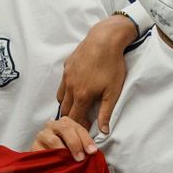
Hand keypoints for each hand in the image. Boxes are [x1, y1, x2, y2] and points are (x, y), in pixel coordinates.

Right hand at [32, 117, 97, 160]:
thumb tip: (92, 152)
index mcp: (65, 123)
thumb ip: (83, 146)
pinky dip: (50, 158)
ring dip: (63, 151)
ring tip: (68, 161)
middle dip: (75, 144)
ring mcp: (42, 135)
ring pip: (53, 140)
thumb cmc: (65, 152)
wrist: (46, 158)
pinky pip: (42, 151)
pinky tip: (56, 164)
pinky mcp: (34, 146)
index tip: (92, 152)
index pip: (78, 129)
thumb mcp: (76, 146)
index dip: (86, 140)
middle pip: (66, 129)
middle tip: (80, 158)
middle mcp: (53, 125)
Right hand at [58, 15, 133, 132]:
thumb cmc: (112, 65)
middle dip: (70, 118)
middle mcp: (70, 87)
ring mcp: (67, 76)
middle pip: (64, 110)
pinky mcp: (67, 66)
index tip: (86, 130)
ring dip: (66, 104)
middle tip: (80, 120)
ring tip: (76, 106)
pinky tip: (75, 87)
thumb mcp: (113, 92)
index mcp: (81, 96)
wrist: (105, 40)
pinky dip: (66, 90)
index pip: (74, 119)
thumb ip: (106, 113)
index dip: (79, 127)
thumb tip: (104, 132)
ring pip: (60, 96)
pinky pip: (62, 82)